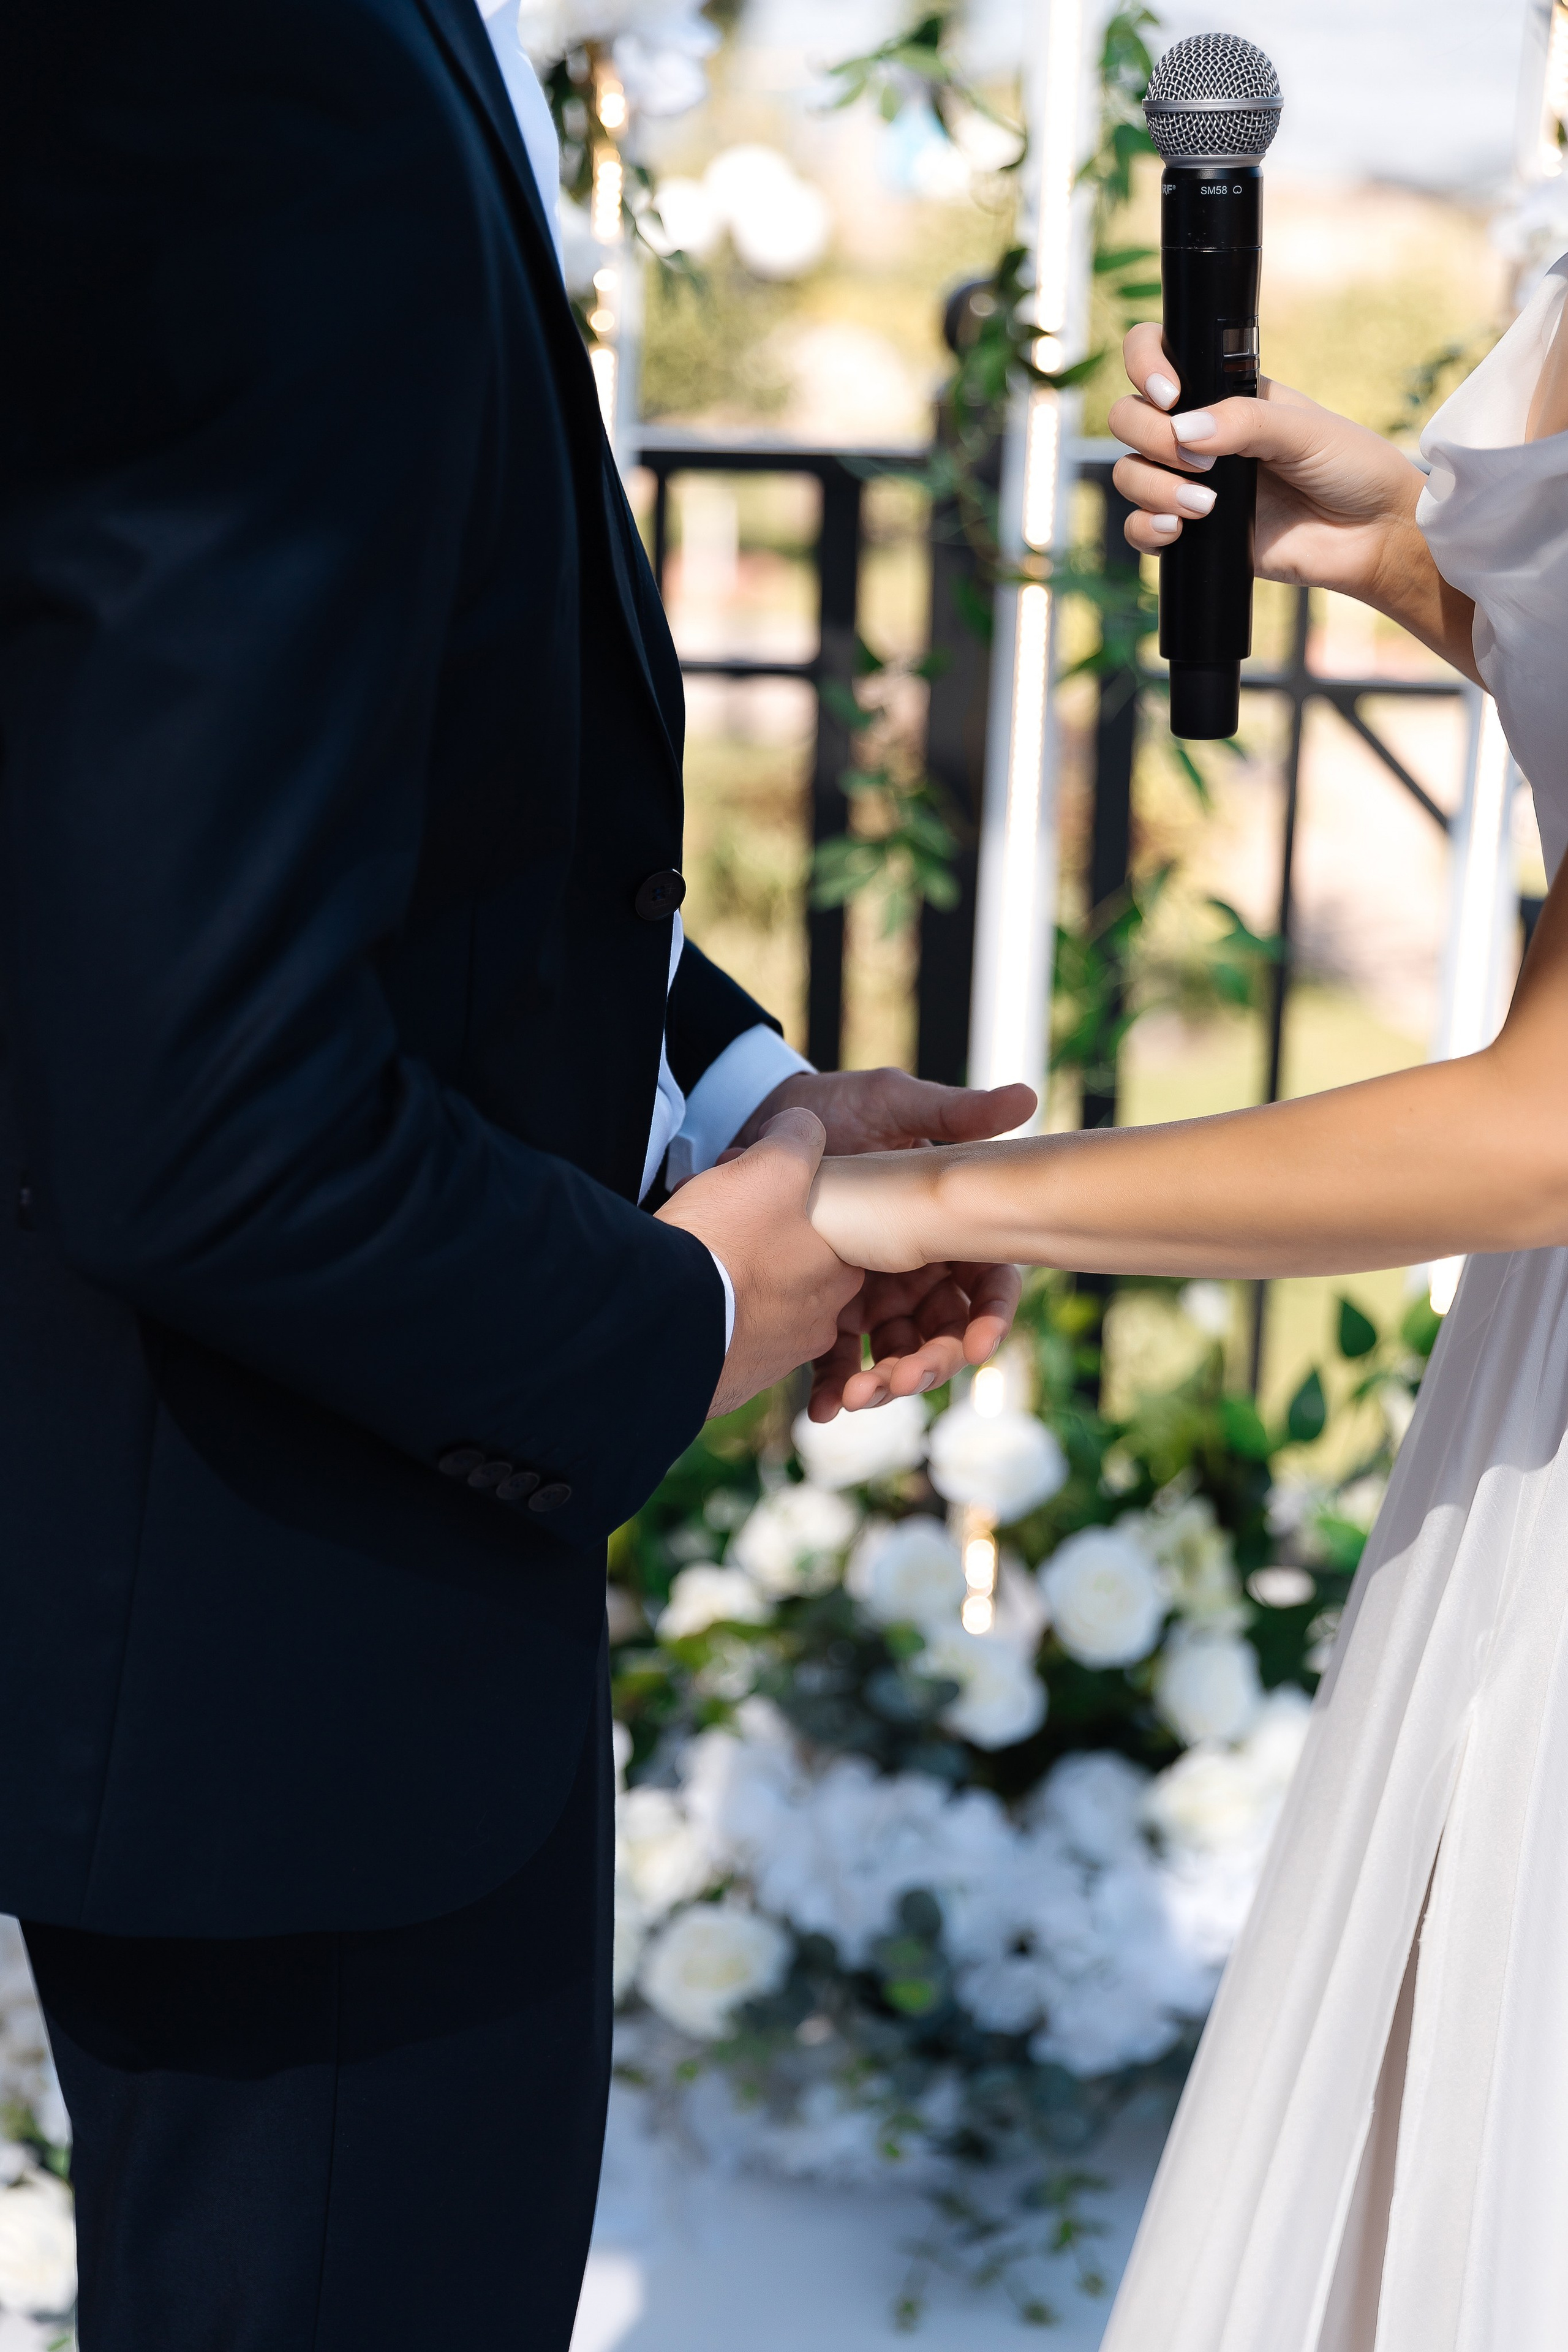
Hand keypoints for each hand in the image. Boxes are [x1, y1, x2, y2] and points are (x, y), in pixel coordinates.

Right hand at [656, 1108, 863, 1418]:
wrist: (661, 1323)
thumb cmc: (726, 1243)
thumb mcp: (771, 1167)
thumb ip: (799, 1138)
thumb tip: (803, 1128)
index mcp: (840, 1273)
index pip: (836, 1229)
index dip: (795, 1198)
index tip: (755, 1184)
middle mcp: (819, 1323)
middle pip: (794, 1264)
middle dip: (761, 1235)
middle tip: (719, 1210)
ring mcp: (775, 1357)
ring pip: (759, 1300)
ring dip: (732, 1273)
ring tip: (693, 1246)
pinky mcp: (732, 1381)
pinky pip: (728, 1335)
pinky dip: (712, 1312)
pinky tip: (684, 1292)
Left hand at [731, 1068, 1034, 1414]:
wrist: (758, 1118)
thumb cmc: (837, 1104)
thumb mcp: (893, 1102)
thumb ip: (955, 1114)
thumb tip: (1026, 1098)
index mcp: (944, 1224)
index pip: (987, 1280)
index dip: (991, 1316)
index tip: (980, 1346)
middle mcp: (917, 1265)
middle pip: (945, 1330)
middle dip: (933, 1362)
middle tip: (908, 1380)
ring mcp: (874, 1290)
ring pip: (898, 1351)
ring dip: (886, 1382)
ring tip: (860, 1395)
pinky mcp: (827, 1306)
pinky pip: (840, 1357)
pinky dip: (835, 1386)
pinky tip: (824, 1407)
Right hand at [1107, 323, 1480, 680]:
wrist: (1371, 535)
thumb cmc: (1350, 468)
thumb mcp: (1304, 430)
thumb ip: (1244, 422)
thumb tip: (1182, 431)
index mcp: (1224, 393)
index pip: (1158, 356)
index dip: (1146, 365)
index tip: (1171, 395)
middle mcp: (1199, 434)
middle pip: (1128, 418)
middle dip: (1149, 436)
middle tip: (1201, 462)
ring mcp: (1192, 483)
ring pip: (1129, 474)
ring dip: (1153, 487)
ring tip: (1205, 506)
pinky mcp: (1193, 534)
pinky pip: (1139, 529)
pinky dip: (1146, 529)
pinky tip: (1178, 531)